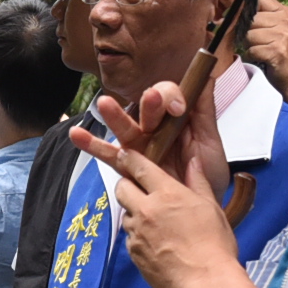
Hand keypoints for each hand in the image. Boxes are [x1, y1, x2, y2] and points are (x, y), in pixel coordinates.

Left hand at [74, 99, 247, 287]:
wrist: (206, 283)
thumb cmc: (214, 246)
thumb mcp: (210, 206)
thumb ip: (197, 181)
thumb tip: (193, 160)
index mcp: (166, 194)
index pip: (139, 166)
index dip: (130, 157)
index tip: (126, 154)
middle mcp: (146, 211)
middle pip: (121, 188)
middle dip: (127, 185)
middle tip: (140, 189)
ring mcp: (137, 234)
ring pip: (125, 214)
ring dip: (134, 213)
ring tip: (155, 221)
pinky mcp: (134, 254)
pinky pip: (130, 238)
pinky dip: (138, 235)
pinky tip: (157, 242)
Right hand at [90, 67, 229, 201]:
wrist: (201, 211)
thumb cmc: (207, 175)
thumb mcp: (210, 142)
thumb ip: (204, 111)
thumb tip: (208, 76)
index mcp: (176, 119)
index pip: (168, 95)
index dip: (171, 96)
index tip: (179, 108)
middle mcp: (155, 129)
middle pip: (146, 109)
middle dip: (148, 103)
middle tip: (152, 98)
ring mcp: (140, 146)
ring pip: (125, 127)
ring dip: (114, 116)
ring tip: (104, 105)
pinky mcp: (128, 165)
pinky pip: (109, 154)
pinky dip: (91, 144)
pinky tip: (77, 135)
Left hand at [245, 0, 287, 85]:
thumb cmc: (277, 49)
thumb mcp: (273, 27)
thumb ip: (258, 15)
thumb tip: (231, 9)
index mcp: (284, 12)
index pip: (259, 0)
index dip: (248, 10)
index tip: (246, 20)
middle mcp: (285, 21)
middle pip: (251, 20)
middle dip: (247, 32)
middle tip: (255, 41)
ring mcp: (283, 36)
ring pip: (249, 35)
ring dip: (249, 45)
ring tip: (258, 49)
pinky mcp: (278, 51)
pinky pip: (252, 50)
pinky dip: (251, 56)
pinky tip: (259, 57)